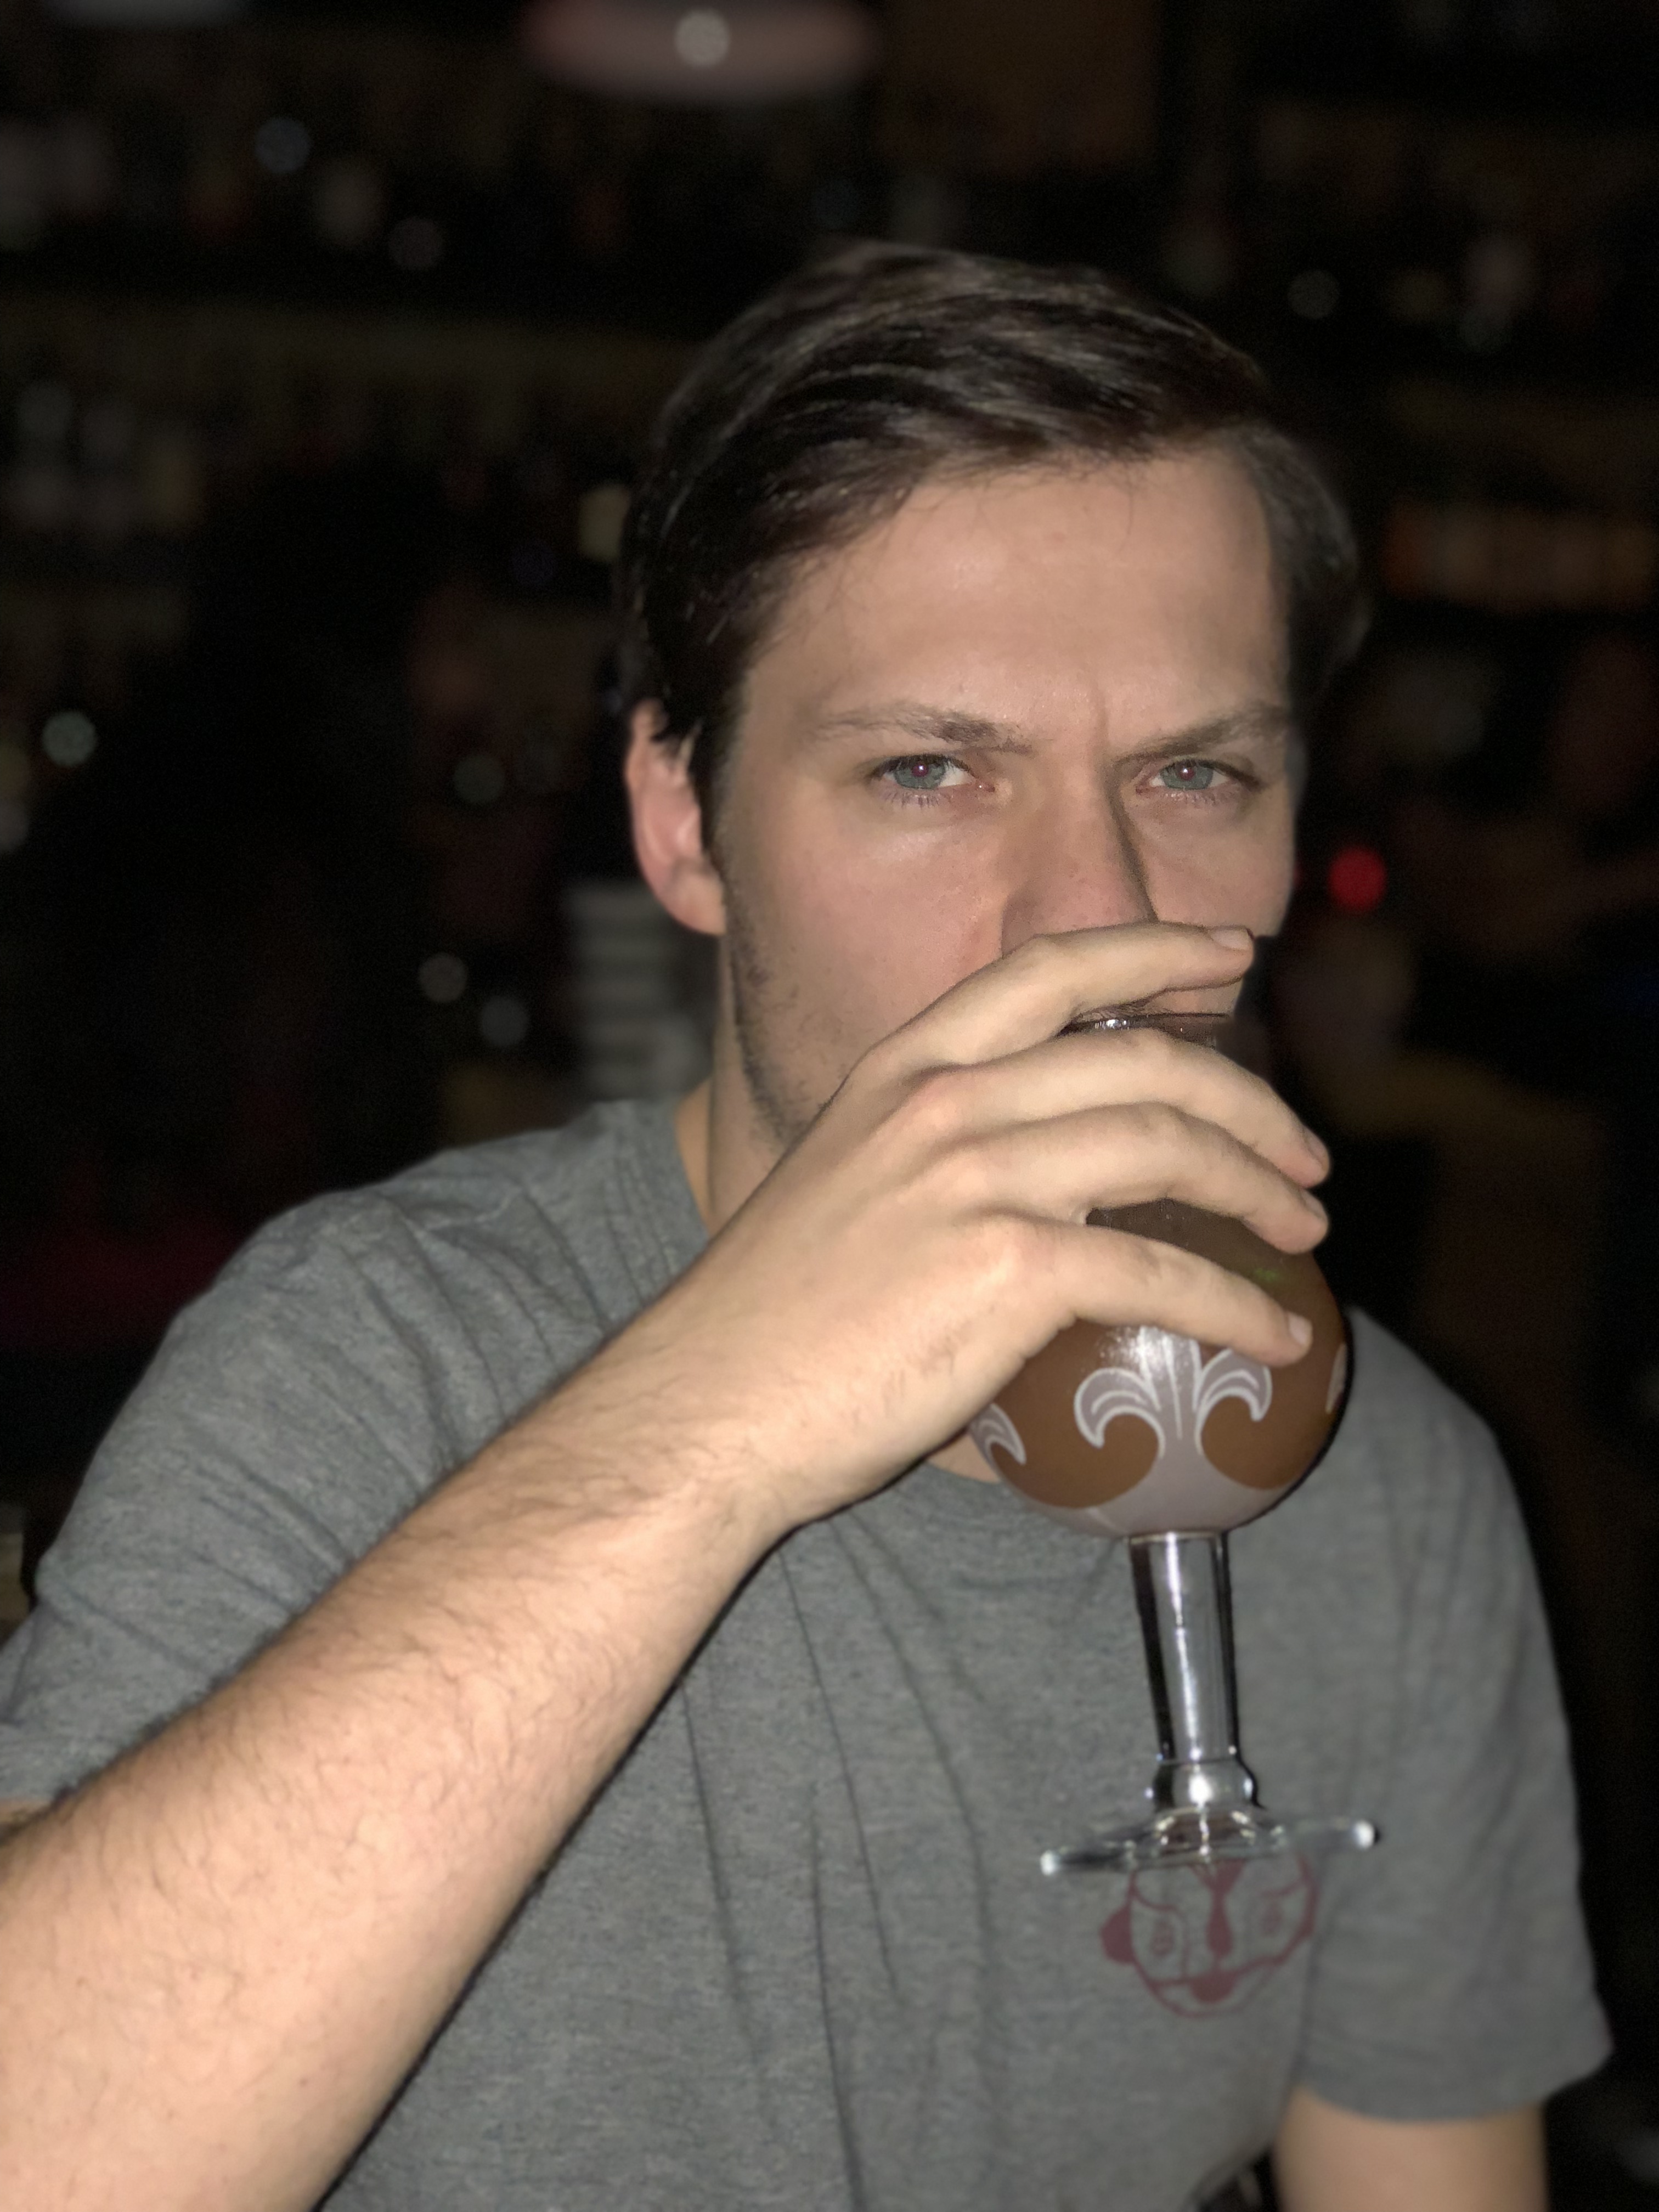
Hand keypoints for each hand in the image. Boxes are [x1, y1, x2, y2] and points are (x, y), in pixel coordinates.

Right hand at [571, 923, 1329, 1542]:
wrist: (708, 1401)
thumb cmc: (773, 1316)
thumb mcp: (848, 1180)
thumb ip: (939, 1154)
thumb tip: (1042, 1183)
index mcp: (903, 1067)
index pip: (1050, 968)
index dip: (1153, 950)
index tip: (1231, 957)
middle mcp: (944, 1100)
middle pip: (1141, 1058)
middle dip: (1247, 1097)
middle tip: (1302, 1151)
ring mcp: (976, 1178)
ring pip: (1168, 1148)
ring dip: (1260, 1187)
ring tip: (1304, 1230)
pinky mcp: (1008, 1269)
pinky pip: (1162, 1272)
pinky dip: (1239, 1304)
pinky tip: (1276, 1334)